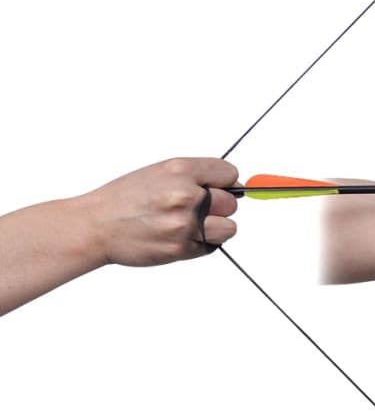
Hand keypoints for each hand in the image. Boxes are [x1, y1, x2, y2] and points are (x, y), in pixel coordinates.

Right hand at [78, 157, 239, 266]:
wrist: (95, 226)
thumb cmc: (125, 199)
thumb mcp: (159, 173)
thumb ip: (195, 176)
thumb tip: (234, 185)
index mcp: (180, 170)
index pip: (228, 173)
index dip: (225, 181)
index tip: (219, 187)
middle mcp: (185, 195)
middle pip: (231, 203)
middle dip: (219, 206)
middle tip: (197, 209)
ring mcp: (184, 224)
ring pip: (228, 228)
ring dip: (215, 228)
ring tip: (191, 225)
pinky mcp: (181, 249)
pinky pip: (211, 247)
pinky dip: (200, 244)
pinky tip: (178, 236)